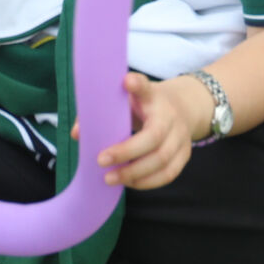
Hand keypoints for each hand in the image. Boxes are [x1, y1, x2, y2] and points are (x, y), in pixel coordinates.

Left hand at [95, 71, 208, 188]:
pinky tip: (129, 183)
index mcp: (154, 97)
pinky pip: (169, 174)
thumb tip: (77, 134)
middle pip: (153, 137)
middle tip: (100, 161)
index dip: (137, 85)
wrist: (184, 107)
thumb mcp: (128, 99)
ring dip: (134, 173)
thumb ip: (102, 111)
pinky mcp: (186, 155)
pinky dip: (147, 182)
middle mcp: (171, 116)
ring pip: (162, 160)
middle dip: (126, 152)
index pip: (146, 88)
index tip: (126, 81)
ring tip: (110, 178)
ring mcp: (181, 136)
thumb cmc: (146, 104)